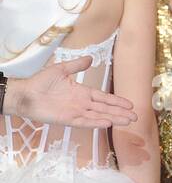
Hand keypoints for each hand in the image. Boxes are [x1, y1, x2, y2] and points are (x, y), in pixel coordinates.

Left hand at [6, 56, 135, 127]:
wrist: (25, 93)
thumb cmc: (40, 82)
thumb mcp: (60, 69)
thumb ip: (77, 66)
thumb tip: (91, 59)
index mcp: (82, 92)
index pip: (104, 97)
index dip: (117, 101)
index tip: (130, 104)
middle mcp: (82, 103)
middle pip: (105, 109)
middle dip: (120, 113)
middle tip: (135, 116)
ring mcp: (76, 112)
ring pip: (99, 116)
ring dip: (114, 119)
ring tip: (127, 122)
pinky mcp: (68, 119)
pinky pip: (85, 122)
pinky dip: (96, 123)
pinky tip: (107, 124)